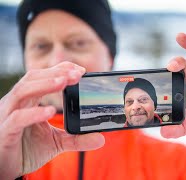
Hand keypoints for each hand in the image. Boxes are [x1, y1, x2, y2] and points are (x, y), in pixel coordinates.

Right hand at [0, 62, 104, 179]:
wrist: (7, 170)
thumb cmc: (26, 150)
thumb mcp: (56, 142)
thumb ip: (76, 138)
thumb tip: (100, 139)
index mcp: (28, 101)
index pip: (43, 77)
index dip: (60, 70)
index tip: (81, 71)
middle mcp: (16, 104)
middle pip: (32, 79)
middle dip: (55, 73)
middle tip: (77, 74)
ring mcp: (8, 116)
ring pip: (23, 91)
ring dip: (45, 85)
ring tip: (64, 82)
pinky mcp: (5, 132)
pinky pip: (18, 118)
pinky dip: (34, 113)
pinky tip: (49, 111)